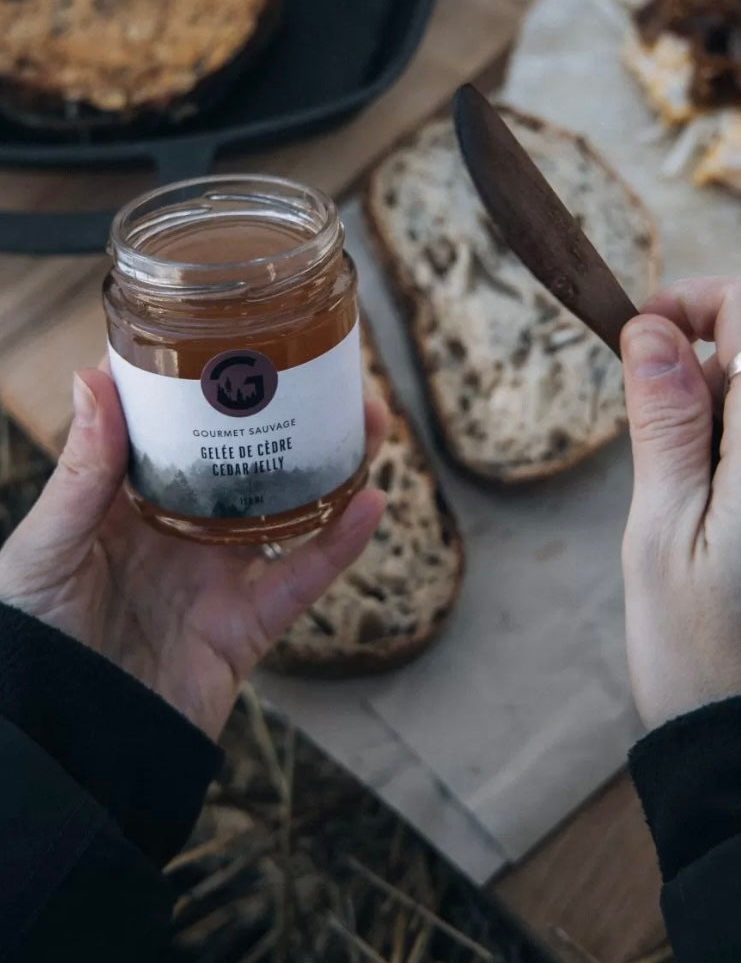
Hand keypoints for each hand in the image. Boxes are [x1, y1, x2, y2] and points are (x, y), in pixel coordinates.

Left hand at [0, 368, 387, 739]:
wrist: (61, 744)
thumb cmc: (33, 640)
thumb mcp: (46, 547)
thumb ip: (80, 472)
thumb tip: (92, 378)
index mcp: (126, 503)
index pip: (172, 429)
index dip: (202, 383)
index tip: (232, 332)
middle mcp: (179, 530)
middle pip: (245, 460)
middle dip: (284, 415)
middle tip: (320, 369)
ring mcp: (218, 576)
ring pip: (289, 509)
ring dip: (332, 464)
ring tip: (366, 415)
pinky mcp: (248, 626)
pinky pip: (304, 578)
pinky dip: (342, 544)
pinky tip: (371, 501)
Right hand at [621, 276, 740, 729]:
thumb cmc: (701, 655)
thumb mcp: (659, 534)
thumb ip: (665, 423)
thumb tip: (653, 331)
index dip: (694, 299)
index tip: (639, 333)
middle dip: (713, 344)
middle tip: (658, 412)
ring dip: (732, 393)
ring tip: (690, 471)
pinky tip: (724, 487)